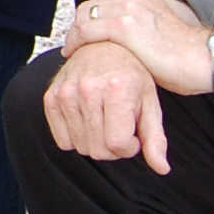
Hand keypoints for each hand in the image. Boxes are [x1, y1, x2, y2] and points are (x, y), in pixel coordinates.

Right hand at [41, 40, 168, 169]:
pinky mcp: (51, 97)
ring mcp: (66, 92)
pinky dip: (77, 137)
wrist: (102, 45)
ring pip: (81, 147)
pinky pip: (62, 141)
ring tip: (105, 121)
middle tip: (120, 128)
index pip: (117, 144)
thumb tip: (162, 169)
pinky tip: (88, 120)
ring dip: (96, 142)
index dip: (129, 147)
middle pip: (98, 150)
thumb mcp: (150, 102)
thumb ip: (155, 137)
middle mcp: (88, 88)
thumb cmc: (131, 75)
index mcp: (117, 88)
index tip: (134, 133)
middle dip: (114, 147)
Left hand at [64, 0, 207, 89]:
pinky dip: (75, 42)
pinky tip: (73, 53)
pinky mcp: (124, 28)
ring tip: (71, 49)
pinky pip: (87, 31)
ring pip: (85, 16)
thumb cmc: (189, 56)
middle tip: (72, 42)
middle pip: (91, 5)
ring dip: (74, 33)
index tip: (83, 33)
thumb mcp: (160, 31)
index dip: (89, 17)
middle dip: (78, 23)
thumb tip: (125, 43)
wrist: (207, 60)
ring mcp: (129, 10)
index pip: (104, 0)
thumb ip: (140, 30)